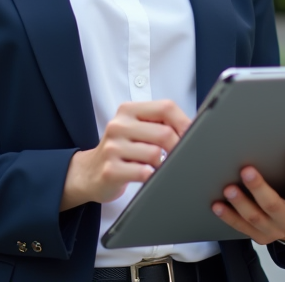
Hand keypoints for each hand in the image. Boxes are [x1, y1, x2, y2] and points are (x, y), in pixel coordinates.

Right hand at [60, 100, 191, 210]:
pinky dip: (152, 177)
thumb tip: (195, 128)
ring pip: (155, 154)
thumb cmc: (120, 151)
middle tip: (181, 158)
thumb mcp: (135, 129)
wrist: (88, 173)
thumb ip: (159, 124)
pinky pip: (143, 173)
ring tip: (159, 167)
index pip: (165, 107)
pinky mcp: (111, 170)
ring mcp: (112, 148)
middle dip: (178, 148)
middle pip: (164, 133)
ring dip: (164, 165)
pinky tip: (149, 177)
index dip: (185, 122)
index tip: (195, 136)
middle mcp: (118, 125)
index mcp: (128, 110)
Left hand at [211, 147, 284, 244]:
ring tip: (228, 188)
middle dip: (259, 188)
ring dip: (240, 203)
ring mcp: (275, 231)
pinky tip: (217, 205)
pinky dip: (229, 217)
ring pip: (255, 218)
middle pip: (274, 205)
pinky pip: (242, 227)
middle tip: (246, 170)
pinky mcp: (261, 237)